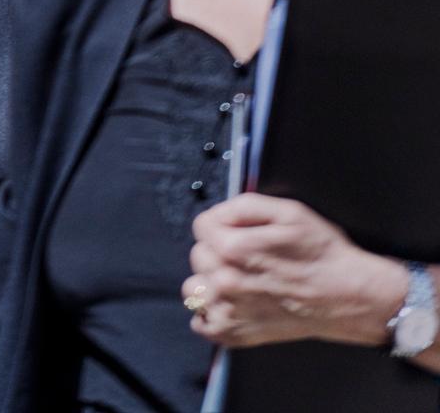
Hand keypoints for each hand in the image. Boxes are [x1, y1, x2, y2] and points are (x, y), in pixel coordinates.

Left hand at [183, 193, 406, 348]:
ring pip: (194, 289)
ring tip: (236, 281)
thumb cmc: (321, 252)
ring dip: (209, 283)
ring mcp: (230, 311)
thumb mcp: (287, 211)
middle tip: (245, 256)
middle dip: (216, 250)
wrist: (347, 296)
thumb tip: (220, 211)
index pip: (200, 226)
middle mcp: (226, 280)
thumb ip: (244, 206)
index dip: (220, 223)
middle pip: (198, 256)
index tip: (239, 231)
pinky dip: (210, 315)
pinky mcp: (236, 335)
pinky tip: (231, 305)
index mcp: (234, 248)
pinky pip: (202, 324)